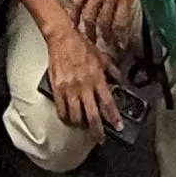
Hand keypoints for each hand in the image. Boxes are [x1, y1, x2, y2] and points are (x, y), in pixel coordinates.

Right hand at [41, 16, 112, 135]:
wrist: (61, 37)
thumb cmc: (80, 45)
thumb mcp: (101, 56)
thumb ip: (111, 70)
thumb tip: (118, 79)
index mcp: (97, 78)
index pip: (107, 103)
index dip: (113, 118)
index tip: (117, 126)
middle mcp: (84, 86)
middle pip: (92, 115)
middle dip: (97, 131)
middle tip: (100, 138)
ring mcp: (69, 89)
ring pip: (76, 117)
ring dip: (81, 126)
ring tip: (83, 127)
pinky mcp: (57, 89)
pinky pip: (61, 110)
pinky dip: (65, 118)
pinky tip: (69, 120)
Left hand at [72, 0, 145, 57]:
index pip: (77, 4)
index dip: (75, 19)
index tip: (75, 29)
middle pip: (89, 17)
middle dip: (89, 33)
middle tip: (91, 43)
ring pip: (105, 22)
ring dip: (105, 37)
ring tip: (107, 46)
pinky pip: (121, 20)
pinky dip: (120, 34)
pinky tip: (121, 41)